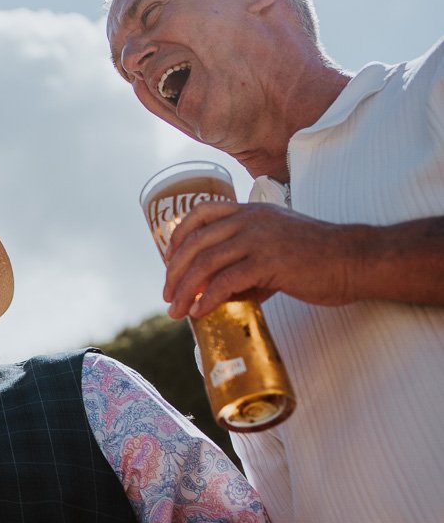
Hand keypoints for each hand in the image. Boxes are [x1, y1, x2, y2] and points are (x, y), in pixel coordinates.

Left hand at [163, 201, 359, 318]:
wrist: (355, 260)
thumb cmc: (318, 257)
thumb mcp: (277, 245)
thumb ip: (247, 260)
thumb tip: (218, 291)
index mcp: (250, 211)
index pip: (200, 213)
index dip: (178, 238)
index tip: (170, 263)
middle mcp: (250, 220)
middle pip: (195, 243)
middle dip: (175, 272)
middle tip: (167, 296)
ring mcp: (259, 239)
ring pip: (205, 263)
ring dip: (185, 290)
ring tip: (176, 310)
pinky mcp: (269, 262)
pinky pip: (226, 281)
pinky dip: (208, 298)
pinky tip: (200, 312)